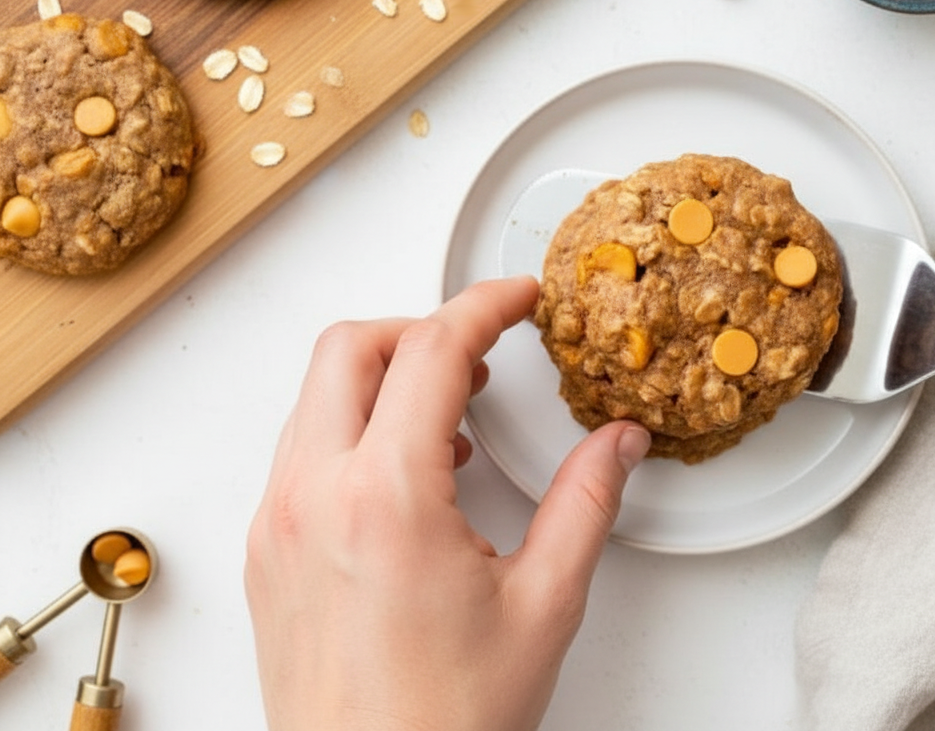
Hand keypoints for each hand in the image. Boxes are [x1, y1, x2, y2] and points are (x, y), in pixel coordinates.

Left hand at [244, 276, 650, 730]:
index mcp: (386, 499)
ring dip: (382, 383)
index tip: (516, 299)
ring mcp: (277, 525)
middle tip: (479, 355)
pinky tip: (407, 479)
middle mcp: (313, 498)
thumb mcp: (542, 605)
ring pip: (315, 398)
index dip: (484, 306)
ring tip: (451, 423)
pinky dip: (352, 434)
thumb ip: (585, 505)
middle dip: (420, 330)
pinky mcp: (266, 554)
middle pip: (349, 349)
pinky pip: (301, 453)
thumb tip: (616, 445)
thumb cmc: (442, 723)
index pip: (431, 352)